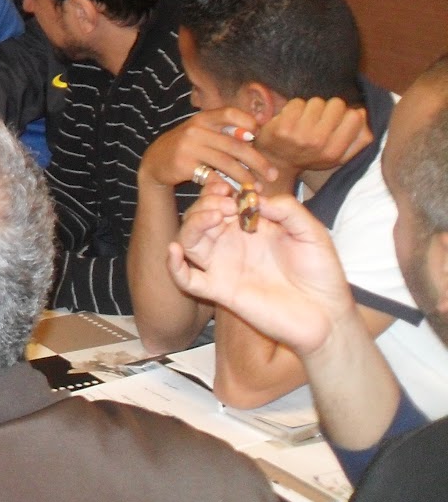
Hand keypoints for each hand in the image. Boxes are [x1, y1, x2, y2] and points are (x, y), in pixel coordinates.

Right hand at [139, 108, 274, 191]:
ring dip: (246, 178)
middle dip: (258, 162)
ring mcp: (189, 147)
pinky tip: (236, 193)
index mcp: (204, 118)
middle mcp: (196, 130)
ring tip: (258, 188)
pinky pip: (211, 177)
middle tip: (273, 175)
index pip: (230, 113)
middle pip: (235, 145)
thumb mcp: (201, 131)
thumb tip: (256, 133)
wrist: (156, 160)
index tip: (259, 137)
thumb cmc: (187, 146)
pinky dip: (227, 186)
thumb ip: (224, 130)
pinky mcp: (183, 165)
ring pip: (226, 163)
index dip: (248, 122)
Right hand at [165, 188, 355, 357]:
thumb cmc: (322, 273)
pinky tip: (174, 251)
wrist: (327, 315)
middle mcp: (232, 243)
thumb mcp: (312, 232)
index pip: (222, 200)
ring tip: (213, 217)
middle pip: (200, 216)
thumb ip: (288, 210)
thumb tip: (256, 198)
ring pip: (188, 240)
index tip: (231, 187)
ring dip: (192, 223)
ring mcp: (224, 266)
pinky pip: (187, 279)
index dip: (220, 189)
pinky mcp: (220, 290)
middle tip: (227, 204)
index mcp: (251, 226)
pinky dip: (173, 265)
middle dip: (207, 202)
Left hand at [255, 98, 370, 180]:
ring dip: (311, 107)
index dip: (347, 113)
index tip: (337, 121)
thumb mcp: (339, 155)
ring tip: (305, 120)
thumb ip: (359, 138)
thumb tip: (363, 113)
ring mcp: (300, 135)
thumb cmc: (311, 155)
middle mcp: (319, 143)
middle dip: (329, 108)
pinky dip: (295, 107)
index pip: (355, 116)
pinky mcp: (282, 127)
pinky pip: (297, 102)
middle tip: (319, 120)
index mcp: (336, 151)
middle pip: (337, 104)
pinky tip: (291, 119)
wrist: (277, 162)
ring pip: (317, 101)